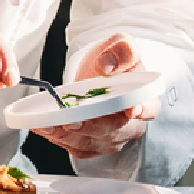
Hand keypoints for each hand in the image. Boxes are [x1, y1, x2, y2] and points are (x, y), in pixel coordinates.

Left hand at [34, 33, 156, 158]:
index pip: (149, 108)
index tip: (130, 110)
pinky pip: (78, 147)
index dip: (141, 111)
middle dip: (91, 128)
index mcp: (145, 99)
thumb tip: (107, 66)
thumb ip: (121, 50)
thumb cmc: (112, 61)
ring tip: (46, 126)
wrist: (97, 72)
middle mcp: (132, 124)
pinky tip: (44, 129)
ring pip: (93, 143)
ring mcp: (112, 137)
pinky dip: (60, 140)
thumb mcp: (120, 46)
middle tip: (70, 122)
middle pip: (115, 132)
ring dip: (68, 137)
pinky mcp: (93, 144)